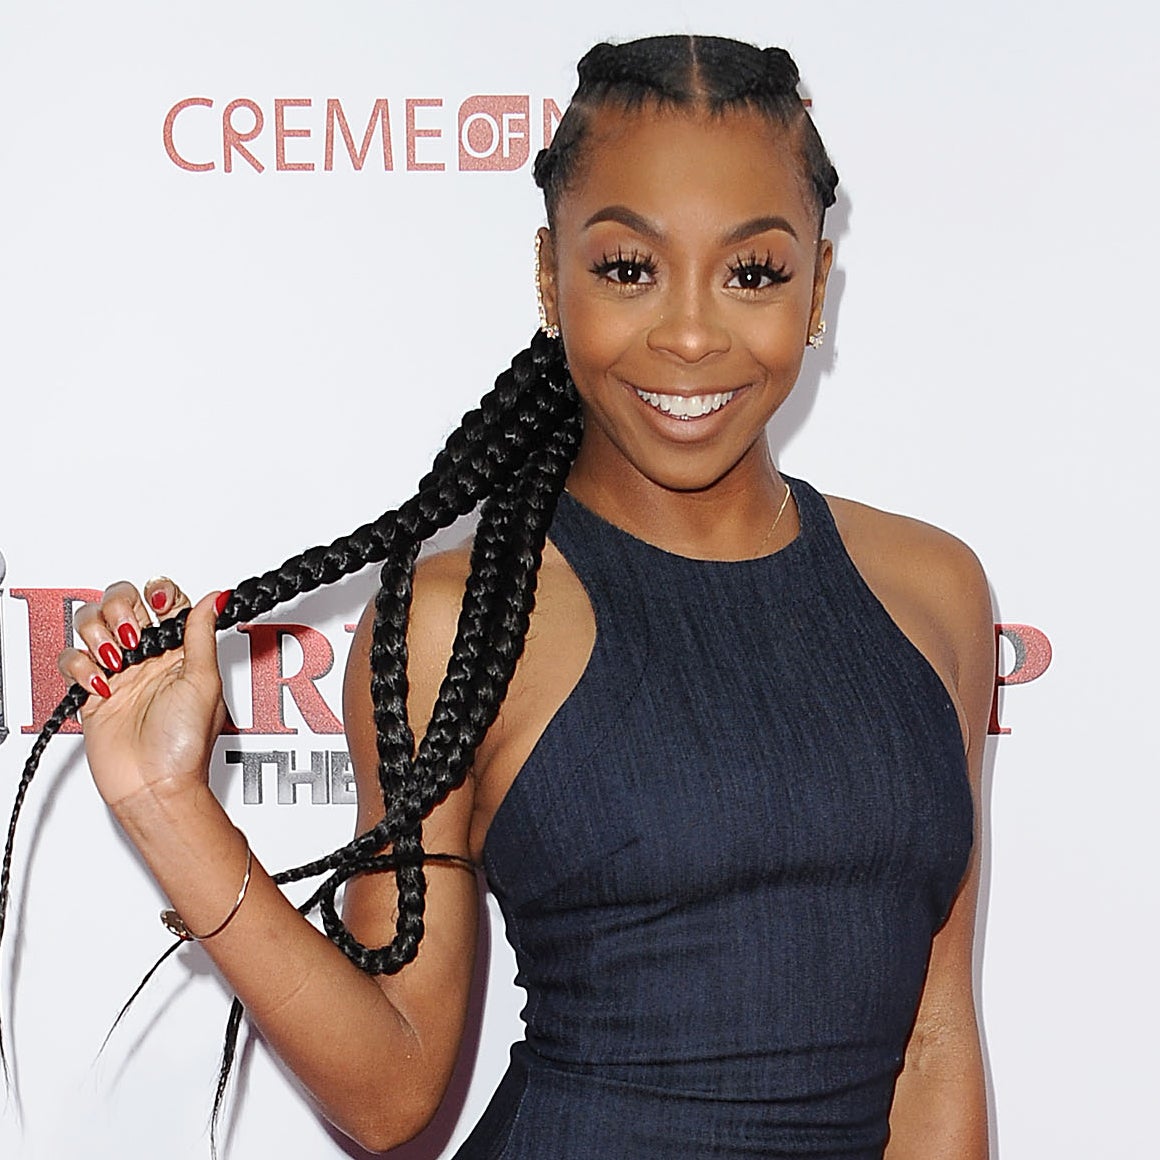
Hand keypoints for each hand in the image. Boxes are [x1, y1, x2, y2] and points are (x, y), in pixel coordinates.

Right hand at [57, 579, 227, 810]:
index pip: (165, 601)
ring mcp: (119, 672)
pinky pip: (72, 660)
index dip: (158, 592)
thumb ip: (201, 636)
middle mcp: (149, 656)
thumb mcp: (204, 682)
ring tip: (117, 661)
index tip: (158, 602)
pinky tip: (101, 685)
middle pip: (122, 602)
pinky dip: (80, 666)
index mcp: (181, 650)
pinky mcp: (93, 692)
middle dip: (121, 608)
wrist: (154, 785)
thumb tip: (215, 599)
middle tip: (131, 635)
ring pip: (92, 624)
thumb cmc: (185, 744)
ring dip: (98, 633)